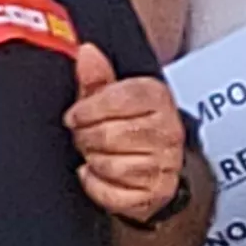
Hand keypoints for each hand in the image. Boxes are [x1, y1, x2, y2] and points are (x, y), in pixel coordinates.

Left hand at [66, 42, 188, 222]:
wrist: (157, 169)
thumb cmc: (132, 129)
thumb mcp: (115, 98)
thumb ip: (98, 76)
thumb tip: (86, 52)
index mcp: (159, 100)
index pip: (119, 98)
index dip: (88, 108)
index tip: (76, 114)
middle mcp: (168, 130)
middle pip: (109, 134)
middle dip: (87, 137)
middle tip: (87, 136)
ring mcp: (165, 163)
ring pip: (110, 164)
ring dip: (93, 161)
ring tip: (97, 154)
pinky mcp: (156, 192)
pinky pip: (111, 192)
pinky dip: (96, 186)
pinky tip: (99, 175)